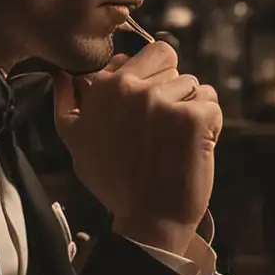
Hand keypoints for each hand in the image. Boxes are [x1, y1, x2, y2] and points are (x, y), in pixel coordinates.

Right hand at [52, 43, 221, 256]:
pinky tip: (192, 148)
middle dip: (173, 93)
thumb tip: (63, 75)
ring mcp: (162, 102)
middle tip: (160, 132)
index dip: (155, 81)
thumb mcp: (76, 142)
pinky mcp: (192, 118)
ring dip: (190, 111)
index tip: (147, 114)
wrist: (148, 221)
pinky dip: (210, 126)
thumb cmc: (116, 184)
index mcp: (105, 87)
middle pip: (174, 66)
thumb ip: (69, 104)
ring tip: (173, 143)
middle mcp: (131, 89)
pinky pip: (212, 104)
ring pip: (194, 86)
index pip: (151, 53)